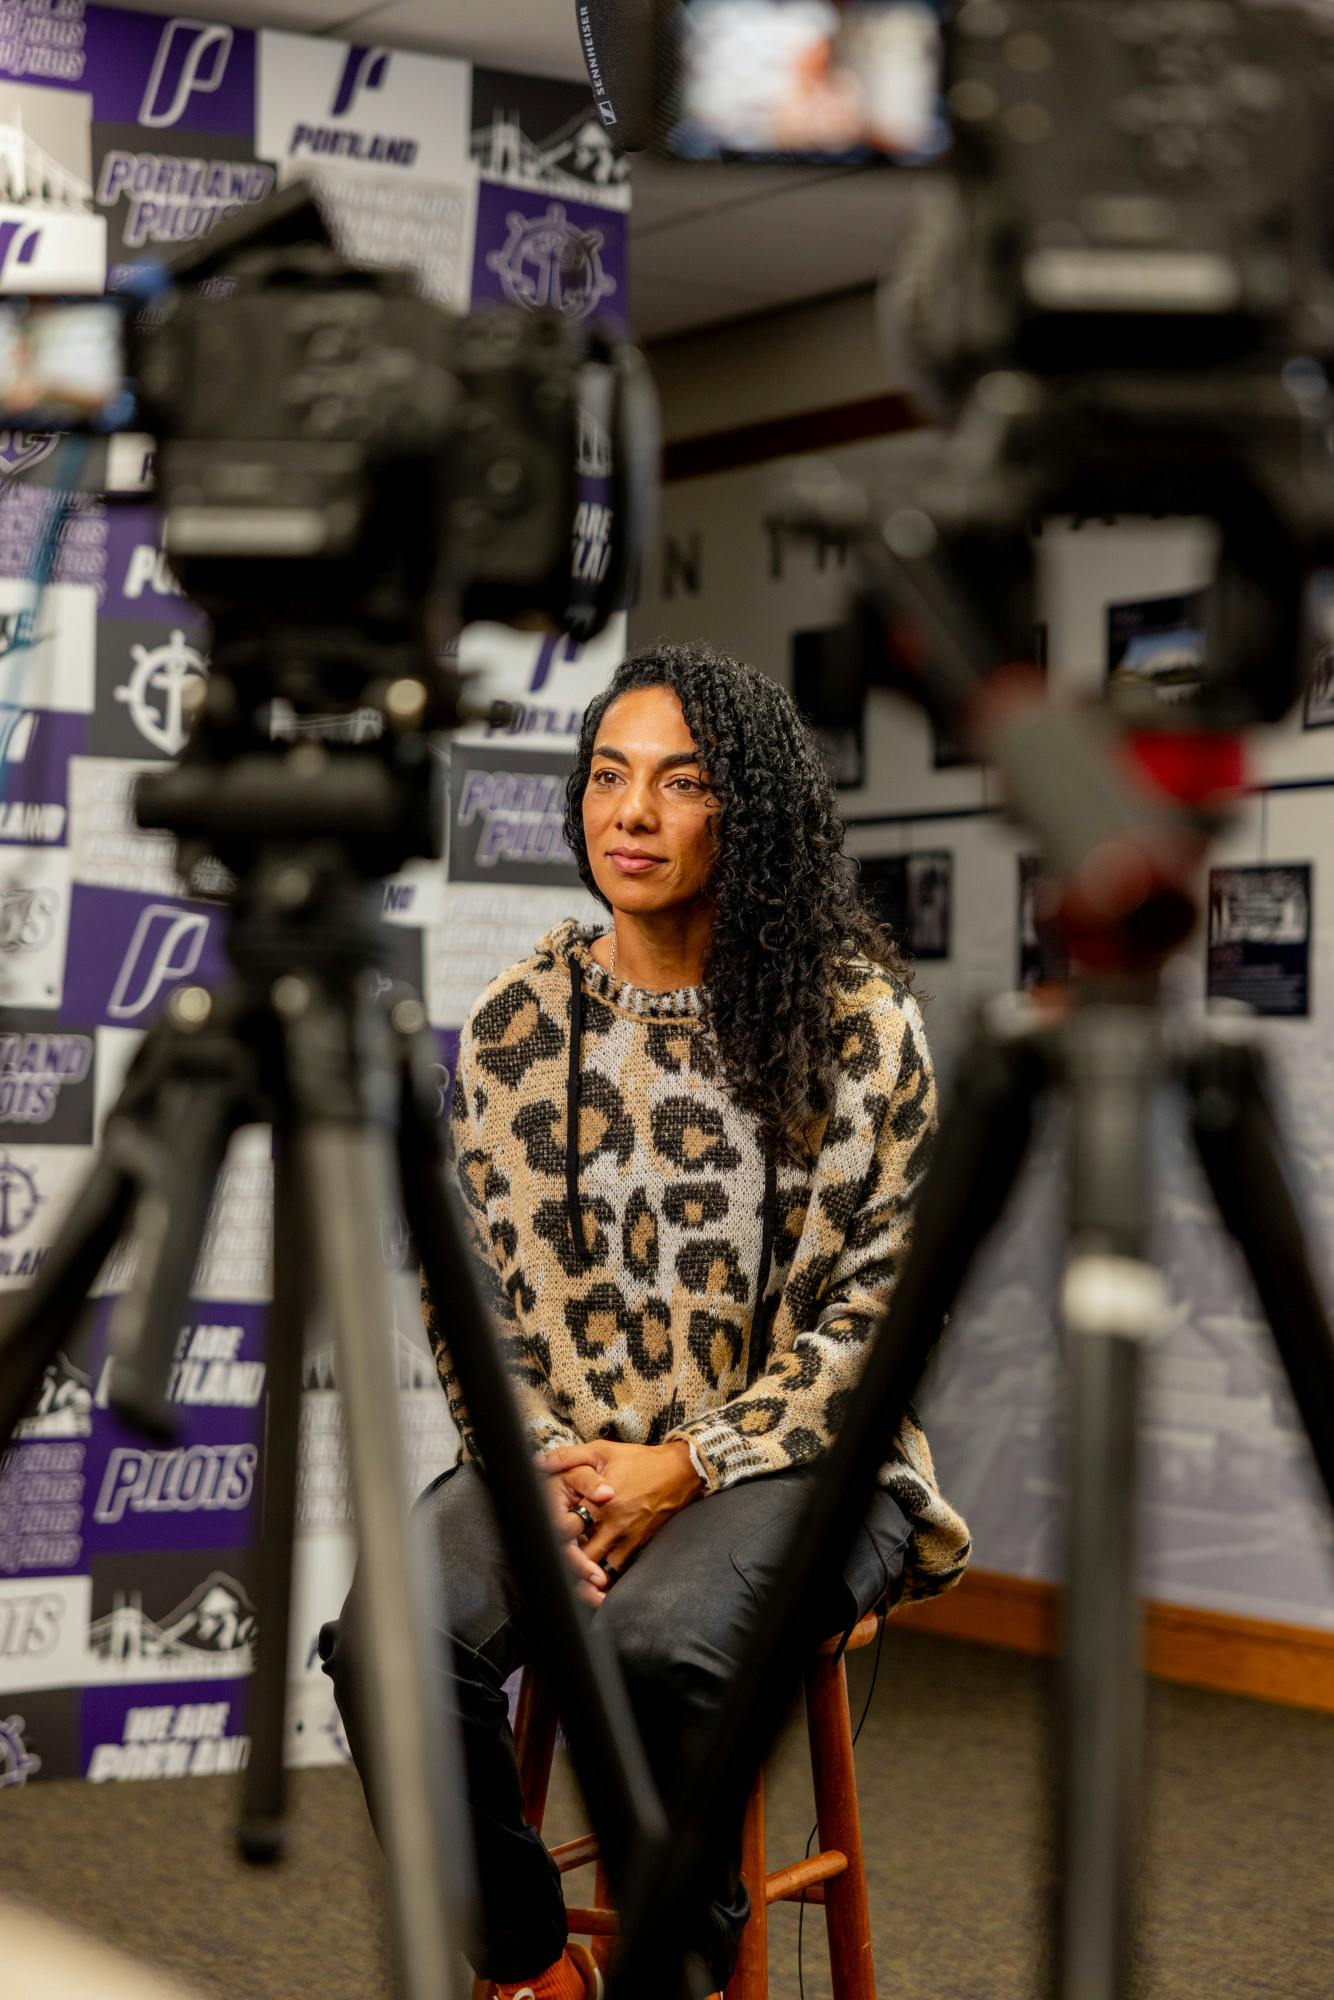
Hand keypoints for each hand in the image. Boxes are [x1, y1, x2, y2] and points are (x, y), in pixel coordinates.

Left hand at [541, 1439, 702, 1595]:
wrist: (679, 1473)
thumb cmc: (638, 1460)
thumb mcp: (601, 1450)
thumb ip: (568, 1457)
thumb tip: (538, 1462)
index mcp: (599, 1503)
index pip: (566, 1529)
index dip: (549, 1536)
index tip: (537, 1537)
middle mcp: (612, 1526)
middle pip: (581, 1559)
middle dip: (565, 1563)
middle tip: (549, 1564)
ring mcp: (626, 1539)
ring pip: (599, 1572)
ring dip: (583, 1577)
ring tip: (567, 1580)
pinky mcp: (637, 1546)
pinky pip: (618, 1571)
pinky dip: (603, 1578)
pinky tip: (591, 1582)